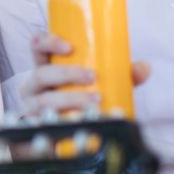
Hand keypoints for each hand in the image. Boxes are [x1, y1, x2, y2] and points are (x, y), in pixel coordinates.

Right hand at [20, 33, 149, 115]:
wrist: (60, 131)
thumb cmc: (75, 99)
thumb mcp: (92, 83)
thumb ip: (117, 75)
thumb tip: (143, 68)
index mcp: (43, 67)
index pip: (37, 46)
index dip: (48, 42)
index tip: (69, 47)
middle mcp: (32, 84)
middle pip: (42, 74)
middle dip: (67, 74)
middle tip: (93, 76)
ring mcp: (30, 106)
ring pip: (43, 101)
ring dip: (70, 99)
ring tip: (94, 102)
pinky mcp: (34, 126)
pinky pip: (43, 123)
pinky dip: (62, 122)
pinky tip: (79, 123)